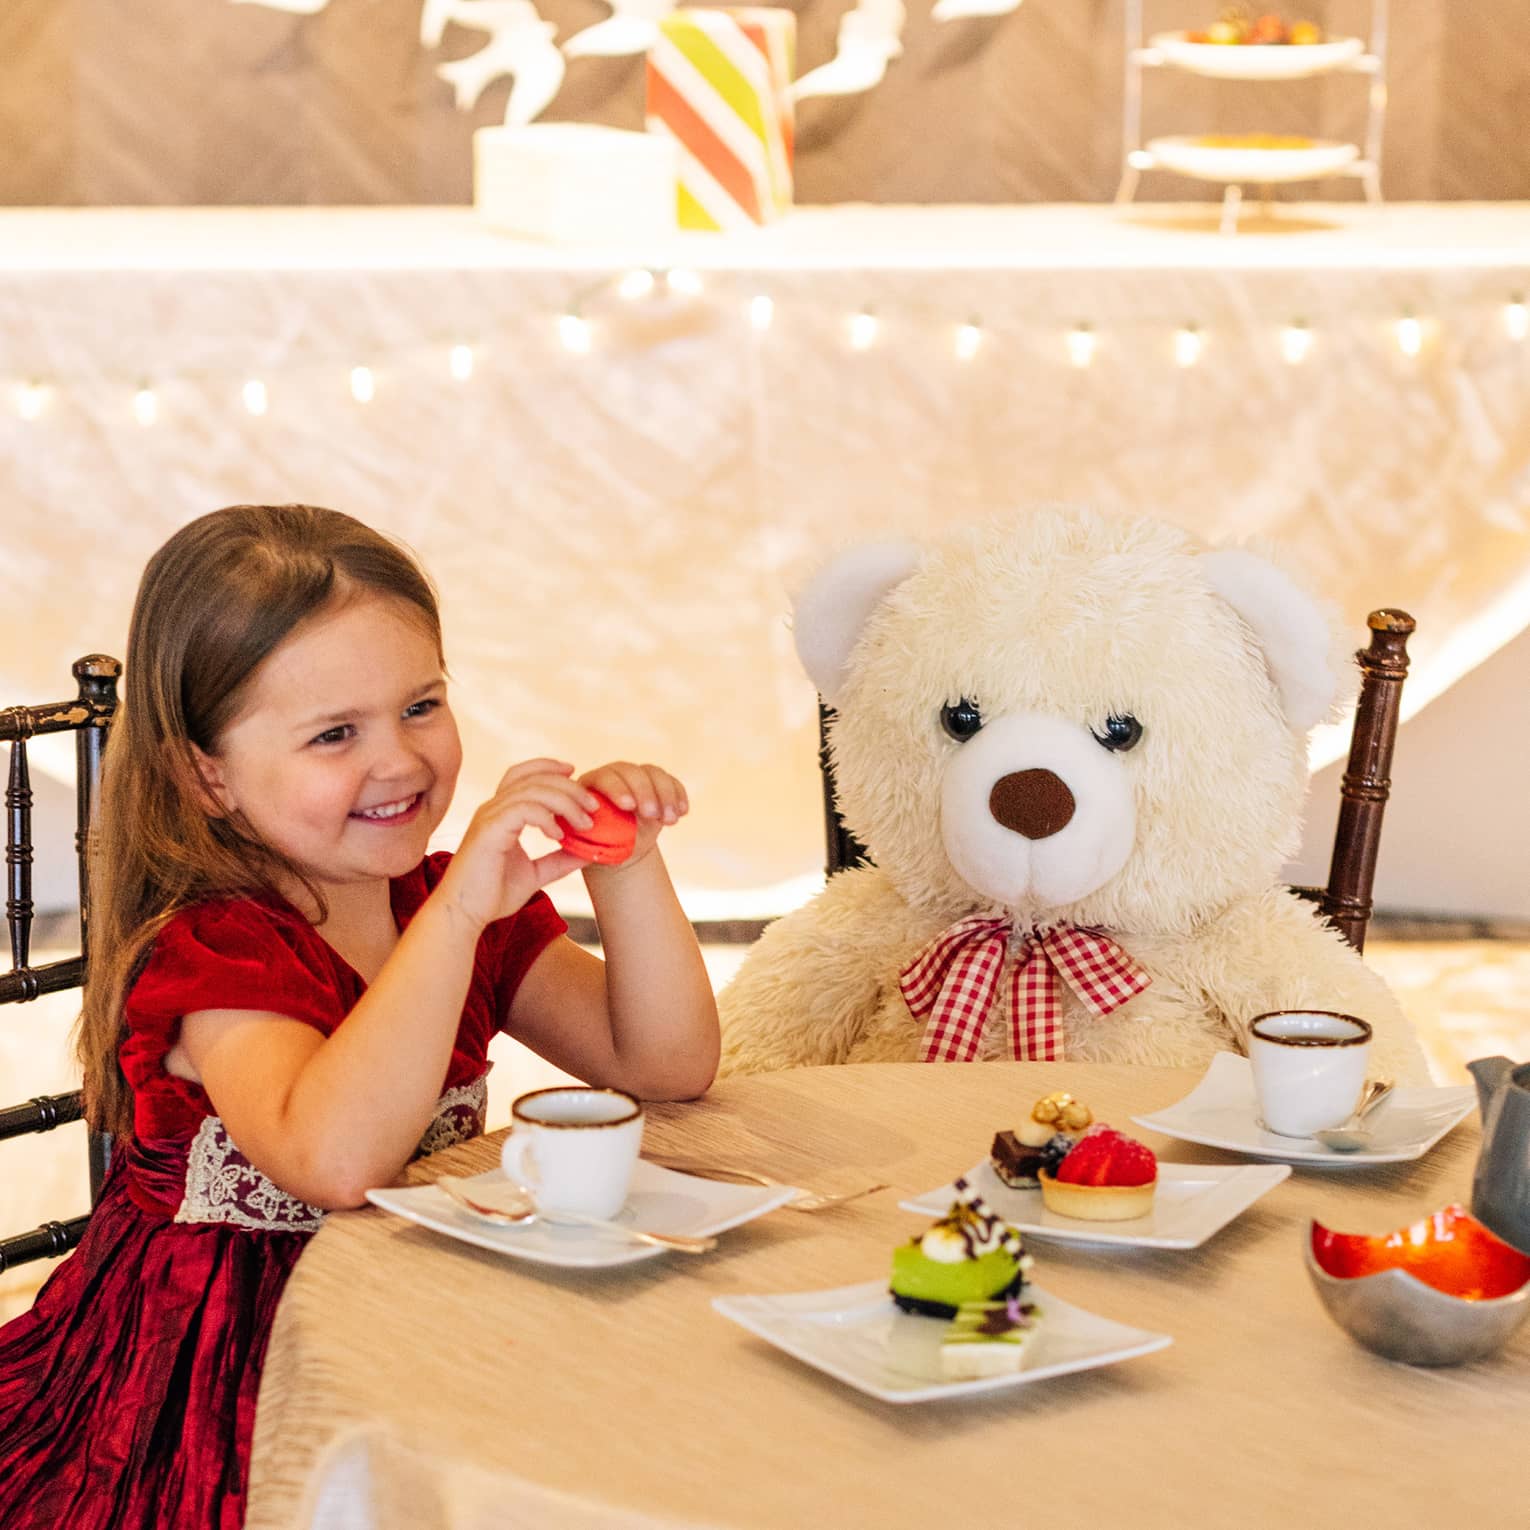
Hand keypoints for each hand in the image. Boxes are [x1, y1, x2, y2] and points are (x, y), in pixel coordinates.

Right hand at [435, 759, 596, 929]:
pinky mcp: (489, 831)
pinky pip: (522, 809)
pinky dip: (545, 817)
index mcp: (500, 813)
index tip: (575, 773)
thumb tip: (590, 853)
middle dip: (569, 787)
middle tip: (593, 806)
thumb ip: (559, 860)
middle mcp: (492, 808)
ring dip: (565, 802)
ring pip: (532, 790)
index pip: (522, 774)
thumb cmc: (493, 895)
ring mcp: (489, 817)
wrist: (465, 915)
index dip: (548, 767)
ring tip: (585, 823)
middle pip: (534, 778)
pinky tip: (559, 835)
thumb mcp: (535, 874)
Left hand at [577, 761, 689, 868]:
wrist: (620, 847)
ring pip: (653, 774)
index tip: (628, 807)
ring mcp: (637, 777)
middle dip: (645, 793)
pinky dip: (678, 795)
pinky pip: (670, 781)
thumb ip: (581, 839)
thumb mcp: (584, 844)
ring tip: (671, 821)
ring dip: (665, 795)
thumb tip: (575, 840)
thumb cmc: (596, 847)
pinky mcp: (658, 783)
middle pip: (631, 772)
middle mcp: (614, 775)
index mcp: (590, 786)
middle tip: (653, 814)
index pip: (604, 778)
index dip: (617, 789)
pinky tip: (683, 812)